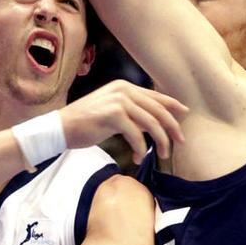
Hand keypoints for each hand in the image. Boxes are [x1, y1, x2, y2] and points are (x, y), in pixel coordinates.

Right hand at [59, 80, 187, 163]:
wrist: (60, 127)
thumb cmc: (85, 123)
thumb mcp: (111, 113)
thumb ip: (132, 113)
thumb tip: (153, 124)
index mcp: (124, 87)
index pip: (155, 96)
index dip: (172, 106)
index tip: (185, 114)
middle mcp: (123, 90)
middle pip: (157, 109)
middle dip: (172, 127)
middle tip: (180, 141)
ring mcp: (118, 101)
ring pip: (151, 123)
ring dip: (160, 141)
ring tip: (161, 154)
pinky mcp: (113, 115)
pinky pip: (136, 134)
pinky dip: (140, 148)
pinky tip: (138, 157)